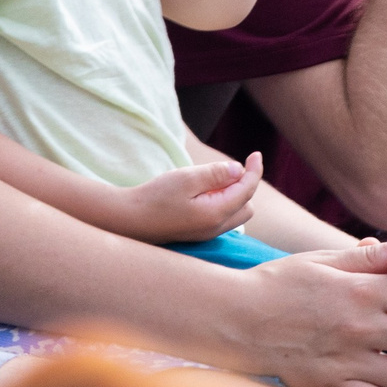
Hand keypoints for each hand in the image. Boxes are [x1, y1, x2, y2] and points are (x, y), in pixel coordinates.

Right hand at [114, 155, 260, 242]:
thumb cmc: (155, 197)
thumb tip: (238, 170)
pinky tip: (203, 193)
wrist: (130, 219)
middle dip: (244, 185)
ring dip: (232, 195)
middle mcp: (216, 228)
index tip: (255, 154)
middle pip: (246, 205)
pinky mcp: (197, 233)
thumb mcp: (185, 178)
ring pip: (235, 214)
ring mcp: (207, 233)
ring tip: (212, 180)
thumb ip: (215, 174)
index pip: (246, 190)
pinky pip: (222, 218)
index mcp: (216, 213)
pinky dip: (221, 202)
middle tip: (226, 169)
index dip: (254, 171)